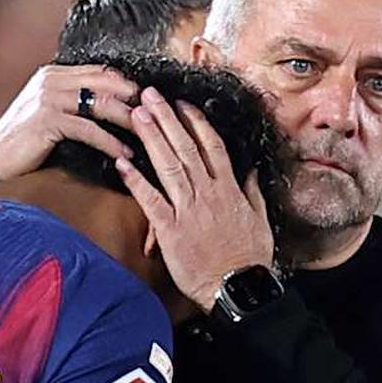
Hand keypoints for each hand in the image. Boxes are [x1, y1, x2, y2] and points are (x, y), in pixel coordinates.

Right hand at [0, 65, 138, 180]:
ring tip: (147, 136)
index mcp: (54, 74)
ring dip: (128, 120)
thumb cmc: (24, 140)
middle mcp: (52, 80)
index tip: (148, 100)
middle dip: (134, 99)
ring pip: (101, 104)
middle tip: (156, 116)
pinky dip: (110, 142)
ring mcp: (49, 98)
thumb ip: (73, 101)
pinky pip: (89, 129)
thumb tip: (110, 106)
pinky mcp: (48, 120)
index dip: (127, 84)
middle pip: (106, 82)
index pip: (101, 71)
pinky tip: (123, 154)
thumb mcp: (49, 112)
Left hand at [115, 87, 273, 312]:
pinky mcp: (171, 229)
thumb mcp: (260, 221)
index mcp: (229, 189)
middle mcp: (208, 193)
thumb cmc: (249, 259)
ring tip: (136, 114)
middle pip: (185, 148)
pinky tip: (121, 163)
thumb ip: (253, 193)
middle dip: (165, 118)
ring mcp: (188, 209)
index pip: (211, 147)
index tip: (182, 104)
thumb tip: (252, 171)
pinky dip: (136, 180)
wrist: (237, 288)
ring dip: (151, 137)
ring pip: (168, 165)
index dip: (195, 123)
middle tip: (148, 95)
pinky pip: (151, 200)